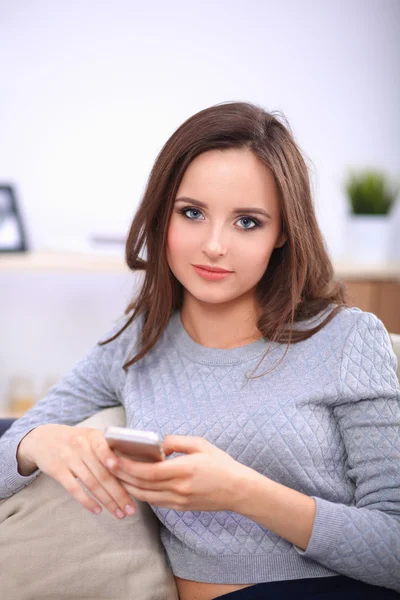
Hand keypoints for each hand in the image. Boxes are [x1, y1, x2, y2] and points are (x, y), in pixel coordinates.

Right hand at [17, 424, 136, 518]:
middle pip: (103, 473)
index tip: (129, 476)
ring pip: (91, 483)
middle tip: (131, 509)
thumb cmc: (75, 440)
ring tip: (119, 513)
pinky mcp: (58, 471)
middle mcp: (81, 446)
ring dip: (107, 501)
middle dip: (119, 494)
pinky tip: (98, 510)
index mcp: (93, 436)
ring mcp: (69, 459)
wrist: (43, 439)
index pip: (106, 450)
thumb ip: (108, 447)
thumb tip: (133, 466)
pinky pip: (74, 489)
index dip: (116, 462)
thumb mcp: (91, 436)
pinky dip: (87, 501)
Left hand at [110, 435, 249, 511]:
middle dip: (122, 475)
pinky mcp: (180, 507)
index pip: (148, 471)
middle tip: (107, 465)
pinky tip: (134, 485)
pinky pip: (155, 502)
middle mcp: (179, 488)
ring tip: (115, 475)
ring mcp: (179, 501)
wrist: (238, 490)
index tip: (114, 457)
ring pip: (145, 496)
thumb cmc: (221, 464)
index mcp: (184, 470)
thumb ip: (176, 442)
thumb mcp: (201, 445)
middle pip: (143, 485)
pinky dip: (141, 494)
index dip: (128, 466)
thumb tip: (157, 443)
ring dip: (128, 487)